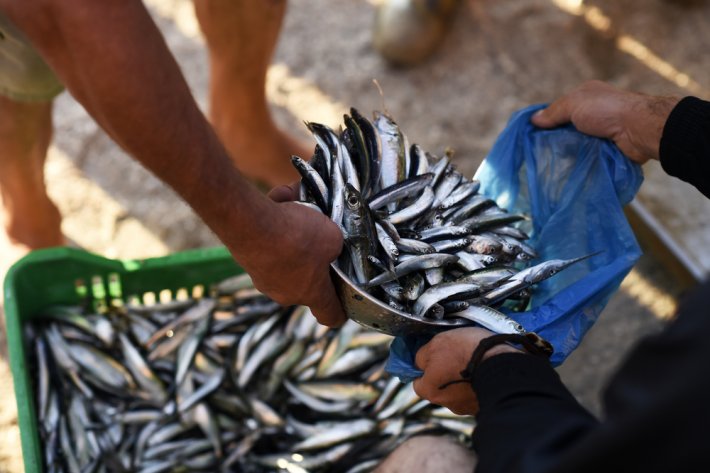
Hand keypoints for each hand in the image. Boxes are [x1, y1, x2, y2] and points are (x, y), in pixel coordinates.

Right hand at [234, 182, 346, 326]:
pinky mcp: (249, 261)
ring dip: (294, 233)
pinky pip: (270, 240)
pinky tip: (281, 203)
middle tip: (322, 233)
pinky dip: (277, 222)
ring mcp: (264, 278)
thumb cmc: (296, 237)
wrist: (250, 223)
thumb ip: (336, 244)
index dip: (340, 311)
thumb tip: (331, 242)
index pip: (330, 315)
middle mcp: (286, 292)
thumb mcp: (334, 236)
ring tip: (299, 207)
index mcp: (311, 293)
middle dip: (316, 256)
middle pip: (307, 279)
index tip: (345, 306)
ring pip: (287, 254)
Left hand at [413, 327, 521, 415]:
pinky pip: (477, 393)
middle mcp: (447, 404)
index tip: (433, 359)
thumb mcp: (436, 343)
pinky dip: (478, 385)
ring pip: (459, 392)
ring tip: (473, 363)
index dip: (424, 369)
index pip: (418, 383)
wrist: (503, 364)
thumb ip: (422, 356)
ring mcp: (468, 407)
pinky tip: (484, 371)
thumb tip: (420, 363)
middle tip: (456, 358)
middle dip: (445, 375)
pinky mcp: (485, 406)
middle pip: (440, 388)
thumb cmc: (466, 352)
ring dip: (463, 380)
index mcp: (431, 391)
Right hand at [531, 80, 679, 163]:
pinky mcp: (607, 150)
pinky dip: (579, 162)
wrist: (638, 129)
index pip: (560, 109)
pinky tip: (566, 169)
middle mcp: (594, 114)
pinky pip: (588, 157)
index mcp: (586, 97)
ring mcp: (601, 133)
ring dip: (567, 153)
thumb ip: (554, 112)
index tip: (532, 135)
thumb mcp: (574, 104)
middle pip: (567, 129)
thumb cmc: (606, 110)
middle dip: (555, 140)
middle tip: (538, 153)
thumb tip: (533, 120)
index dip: (546, 121)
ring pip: (576, 144)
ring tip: (550, 164)